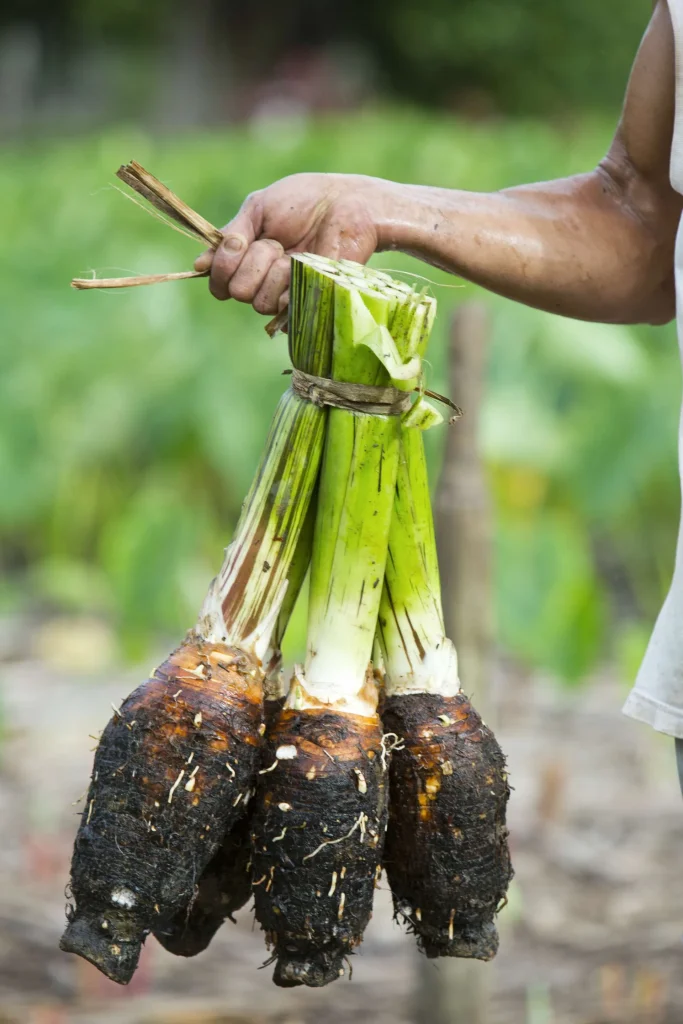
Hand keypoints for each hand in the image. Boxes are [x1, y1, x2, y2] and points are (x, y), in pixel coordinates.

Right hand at [194, 173, 388, 314]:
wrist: (345, 205)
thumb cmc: (303, 202)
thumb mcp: (257, 209)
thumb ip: (229, 237)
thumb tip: (199, 265)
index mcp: (248, 262)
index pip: (219, 283)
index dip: (222, 266)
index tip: (238, 243)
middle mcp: (264, 283)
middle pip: (236, 291)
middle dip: (251, 261)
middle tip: (276, 242)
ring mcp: (285, 296)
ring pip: (257, 301)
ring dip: (272, 269)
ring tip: (293, 251)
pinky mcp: (307, 303)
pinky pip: (283, 305)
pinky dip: (289, 278)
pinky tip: (305, 262)